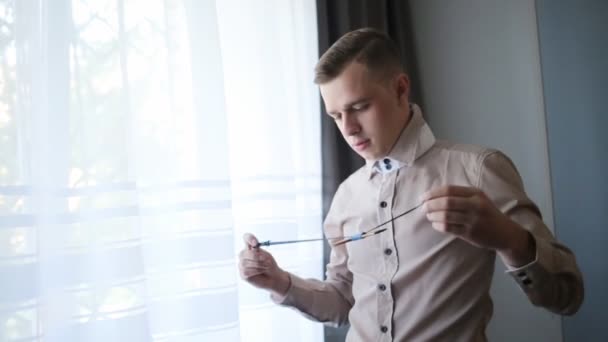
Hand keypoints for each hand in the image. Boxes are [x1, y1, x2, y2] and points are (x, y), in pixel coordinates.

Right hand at [238, 233, 290, 295]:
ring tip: (266, 266)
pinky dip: (256, 271)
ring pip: (245, 263)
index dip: (249, 238)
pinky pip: (246, 271)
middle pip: (244, 252)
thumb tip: (254, 245)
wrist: (273, 277)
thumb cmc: (270, 265)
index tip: (256, 243)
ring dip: (258, 265)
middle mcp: (244, 255)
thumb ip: (258, 251)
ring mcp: (242, 265)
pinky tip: (261, 271)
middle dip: (256, 257)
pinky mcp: (243, 274)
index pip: (246, 237)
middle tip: (266, 260)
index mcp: (251, 247)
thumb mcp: (266, 255)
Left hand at [420, 185, 534, 265]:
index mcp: (475, 193)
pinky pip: (449, 228)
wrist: (505, 233)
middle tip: (422, 208)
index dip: (433, 193)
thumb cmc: (487, 214)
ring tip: (428, 215)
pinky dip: (438, 225)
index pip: (449, 190)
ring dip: (432, 215)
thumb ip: (460, 196)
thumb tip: (433, 196)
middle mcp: (475, 205)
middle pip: (446, 202)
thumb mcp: (478, 199)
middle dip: (430, 204)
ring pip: (446, 216)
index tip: (422, 197)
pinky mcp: (470, 233)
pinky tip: (435, 224)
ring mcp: (473, 220)